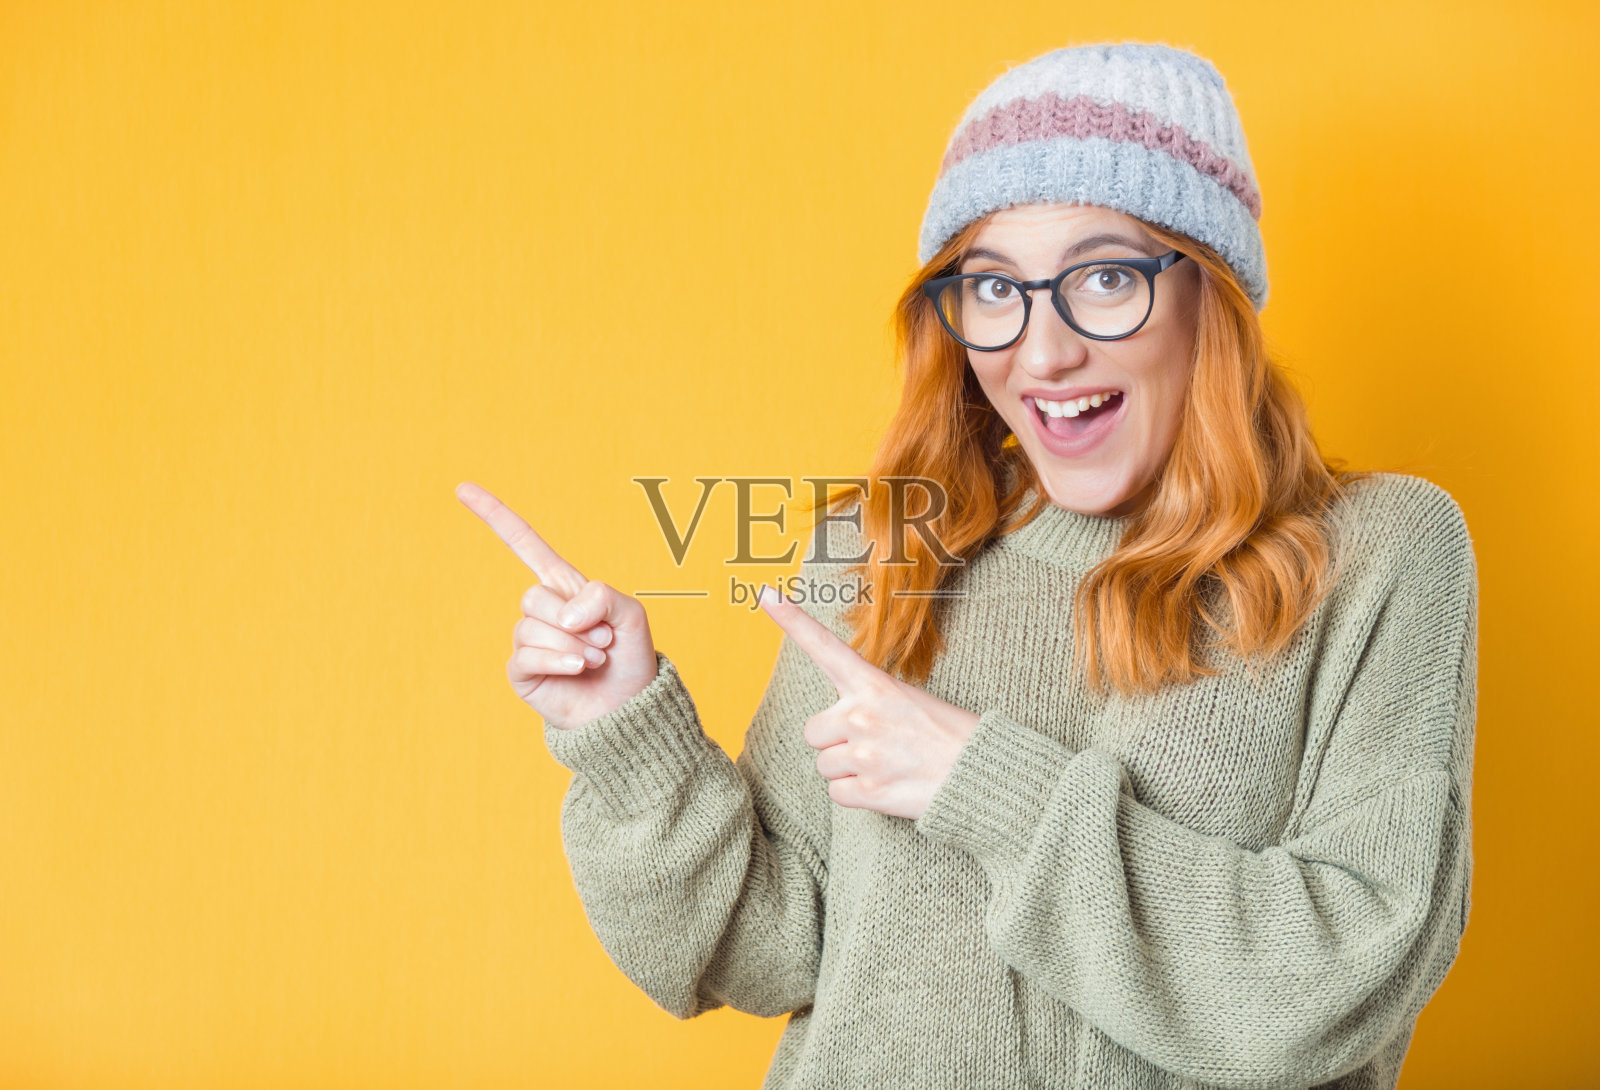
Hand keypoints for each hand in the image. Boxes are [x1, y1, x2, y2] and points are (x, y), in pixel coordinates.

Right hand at [456, 481, 659, 729]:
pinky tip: (578, 669)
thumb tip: (564, 613)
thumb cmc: (630, 658)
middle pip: (534, 596)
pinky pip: (527, 655)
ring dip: (573, 644)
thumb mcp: (632, 614)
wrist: (628, 708)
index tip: (462, 488)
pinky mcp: (522, 672)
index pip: (524, 544)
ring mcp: (529, 640)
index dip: (495, 516)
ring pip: (533, 627)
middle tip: (603, 639)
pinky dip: (559, 660)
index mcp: (564, 586)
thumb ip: (603, 597)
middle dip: (575, 619)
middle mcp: (542, 610)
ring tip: (596, 659)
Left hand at [758, 585, 979, 819]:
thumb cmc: (949, 737)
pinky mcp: (868, 791)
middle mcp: (862, 716)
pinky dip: (857, 796)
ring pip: (824, 765)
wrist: (982, 776)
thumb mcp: (910, 701)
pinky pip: (836, 794)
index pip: (824, 648)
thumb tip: (838, 724)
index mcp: (873, 685)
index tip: (765, 595)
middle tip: (876, 745)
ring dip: (848, 770)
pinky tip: (886, 786)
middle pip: (813, 731)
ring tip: (888, 766)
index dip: (792, 622)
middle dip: (836, 741)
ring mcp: (863, 755)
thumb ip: (868, 703)